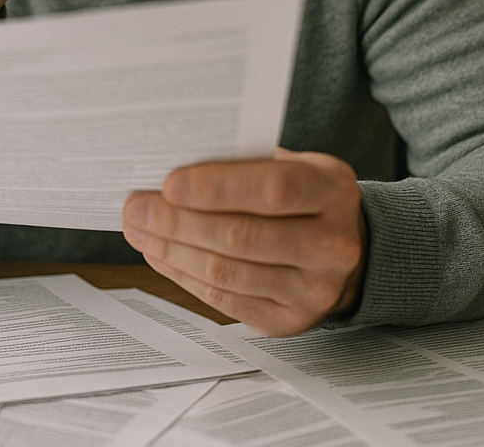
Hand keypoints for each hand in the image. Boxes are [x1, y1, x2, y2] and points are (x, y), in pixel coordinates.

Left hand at [122, 148, 367, 335]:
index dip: (215, 187)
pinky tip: (160, 253)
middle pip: (241, 236)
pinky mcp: (289, 321)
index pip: (271, 189)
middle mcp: (331, 244)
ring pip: (227, 273)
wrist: (348, 248)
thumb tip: (173, 164)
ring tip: (138, 229)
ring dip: (172, 250)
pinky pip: (225, 300)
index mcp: (332, 191)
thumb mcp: (293, 164)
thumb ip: (244, 163)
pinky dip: (184, 275)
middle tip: (135, 208)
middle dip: (177, 222)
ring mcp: (314, 290)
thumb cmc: (304, 195)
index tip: (168, 183)